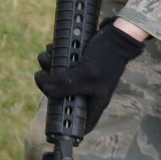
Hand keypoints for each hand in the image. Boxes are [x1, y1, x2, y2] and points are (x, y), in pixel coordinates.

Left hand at [35, 20, 147, 136]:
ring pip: (56, 77)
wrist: (116, 32)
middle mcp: (87, 91)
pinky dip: (53, 55)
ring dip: (48, 64)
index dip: (68, 127)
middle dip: (48, 84)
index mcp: (94, 102)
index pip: (82, 124)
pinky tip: (53, 47)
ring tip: (48, 55)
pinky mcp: (76, 61)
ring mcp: (81, 76)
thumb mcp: (86, 74)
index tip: (52, 122)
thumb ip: (64, 85)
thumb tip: (44, 87)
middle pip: (61, 97)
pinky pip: (58, 62)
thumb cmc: (106, 56)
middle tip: (44, 74)